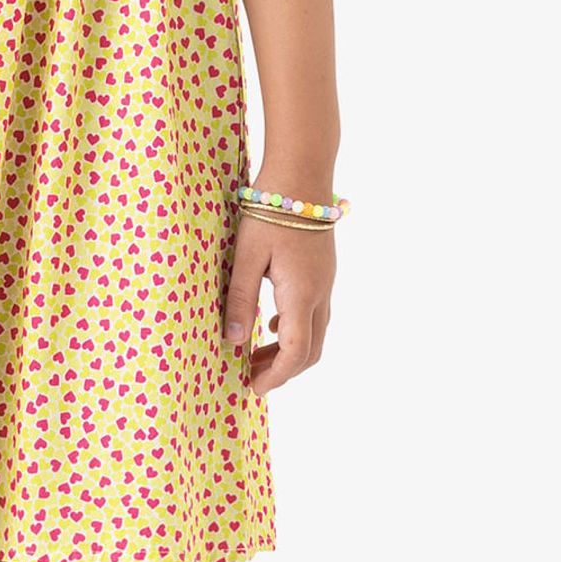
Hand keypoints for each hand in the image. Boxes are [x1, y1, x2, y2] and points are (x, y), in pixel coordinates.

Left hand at [221, 209, 335, 396]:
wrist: (302, 173)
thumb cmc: (270, 210)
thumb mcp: (246, 254)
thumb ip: (240, 299)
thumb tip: (234, 342)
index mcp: (301, 294)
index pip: (295, 353)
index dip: (276, 376)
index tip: (253, 389)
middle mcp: (320, 293)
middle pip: (310, 350)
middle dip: (282, 370)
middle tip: (252, 377)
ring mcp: (326, 281)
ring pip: (315, 332)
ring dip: (288, 350)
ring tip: (256, 354)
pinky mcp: (323, 270)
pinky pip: (315, 312)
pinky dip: (295, 328)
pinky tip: (271, 322)